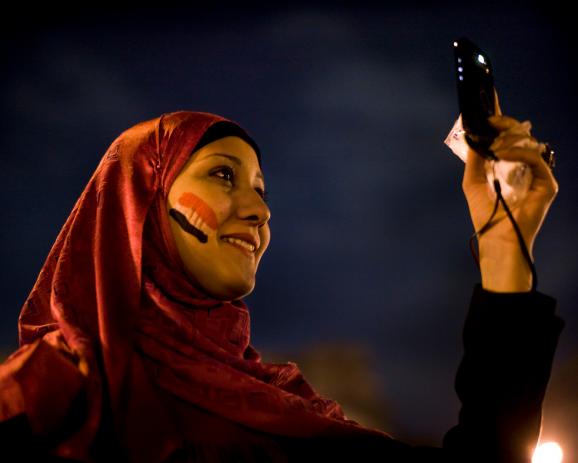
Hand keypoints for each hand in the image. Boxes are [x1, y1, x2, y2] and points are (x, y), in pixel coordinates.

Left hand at [462, 102, 557, 291]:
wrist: (497, 238)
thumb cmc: (484, 214)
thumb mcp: (472, 181)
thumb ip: (474, 158)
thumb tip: (471, 134)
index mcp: (507, 165)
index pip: (505, 135)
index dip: (498, 117)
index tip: (490, 96)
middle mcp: (524, 166)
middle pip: (519, 134)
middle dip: (503, 122)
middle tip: (490, 119)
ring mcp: (538, 174)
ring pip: (528, 142)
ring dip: (508, 139)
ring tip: (494, 145)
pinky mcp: (548, 183)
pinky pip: (535, 158)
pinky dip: (518, 153)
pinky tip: (503, 154)